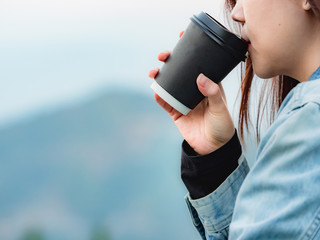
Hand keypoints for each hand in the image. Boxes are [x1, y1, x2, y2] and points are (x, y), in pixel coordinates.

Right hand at [148, 33, 234, 154]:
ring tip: (155, 72)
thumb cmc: (222, 126)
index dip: (191, 51)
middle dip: (171, 61)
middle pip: (180, 71)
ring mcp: (183, 100)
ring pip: (170, 84)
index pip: (199, 64)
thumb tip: (201, 78)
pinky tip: (155, 91)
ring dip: (161, 76)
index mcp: (208, 85)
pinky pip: (165, 102)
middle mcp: (194, 90)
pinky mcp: (176, 112)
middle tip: (164, 55)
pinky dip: (159, 97)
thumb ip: (213, 93)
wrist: (213, 148)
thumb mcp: (220, 108)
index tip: (182, 38)